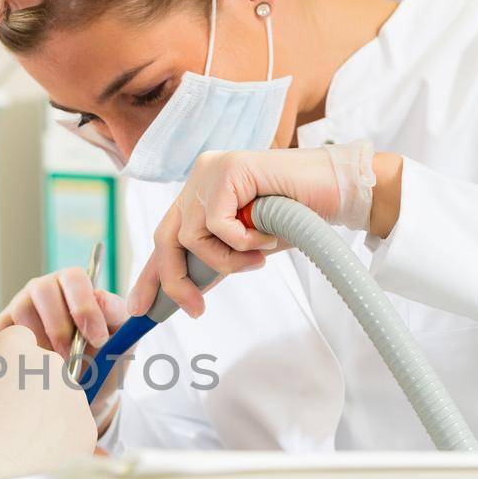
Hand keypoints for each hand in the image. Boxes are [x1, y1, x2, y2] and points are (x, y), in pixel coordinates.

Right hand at [0, 269, 127, 356]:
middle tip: (73, 356)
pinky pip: (1, 333)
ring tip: (55, 364)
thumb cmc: (104, 354)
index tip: (98, 339)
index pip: (74, 278)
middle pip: (43, 290)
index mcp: (73, 283)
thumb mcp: (119, 335)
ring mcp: (20, 306)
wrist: (85, 386)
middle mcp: (43, 288)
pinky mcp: (2, 328)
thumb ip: (115, 314)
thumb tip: (101, 297)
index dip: (85, 307)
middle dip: (60, 327)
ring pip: (21, 312)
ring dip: (40, 341)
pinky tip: (34, 366)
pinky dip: (16, 351)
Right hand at [0, 325, 96, 478]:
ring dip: (45, 411)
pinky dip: (59, 437)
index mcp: (15, 349)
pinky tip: (36, 453)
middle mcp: (50, 364)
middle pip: (42, 367)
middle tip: (6, 415)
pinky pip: (72, 425)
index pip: (18, 337)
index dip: (6, 358)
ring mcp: (73, 395)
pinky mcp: (87, 426)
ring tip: (20, 440)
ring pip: (60, 396)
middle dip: (28, 384)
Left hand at [128, 147, 349, 319]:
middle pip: (167, 237)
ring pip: (191, 236)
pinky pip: (218, 224)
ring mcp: (211, 170)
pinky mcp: (227, 169)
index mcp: (202, 193)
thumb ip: (215, 258)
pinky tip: (267, 234)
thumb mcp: (246, 246)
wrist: (337, 192)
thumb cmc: (298, 217)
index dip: (151, 273)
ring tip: (258, 257)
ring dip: (226, 260)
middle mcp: (200, 177)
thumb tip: (185, 289)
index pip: (166, 236)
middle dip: (175, 280)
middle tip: (195, 310)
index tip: (140, 307)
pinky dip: (243, 241)